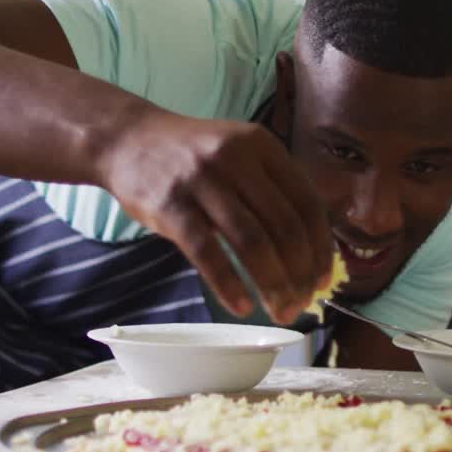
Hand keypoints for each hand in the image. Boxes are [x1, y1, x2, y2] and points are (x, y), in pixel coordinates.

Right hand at [101, 108, 332, 323]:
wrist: (128, 139)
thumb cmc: (192, 157)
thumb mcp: (240, 154)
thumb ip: (272, 189)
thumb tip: (311, 251)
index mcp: (263, 146)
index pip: (307, 203)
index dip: (321, 248)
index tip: (324, 281)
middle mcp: (236, 158)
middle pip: (284, 226)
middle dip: (300, 274)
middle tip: (302, 305)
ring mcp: (202, 180)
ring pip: (251, 242)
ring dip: (271, 284)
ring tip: (280, 312)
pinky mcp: (170, 205)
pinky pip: (207, 252)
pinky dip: (228, 284)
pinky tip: (241, 306)